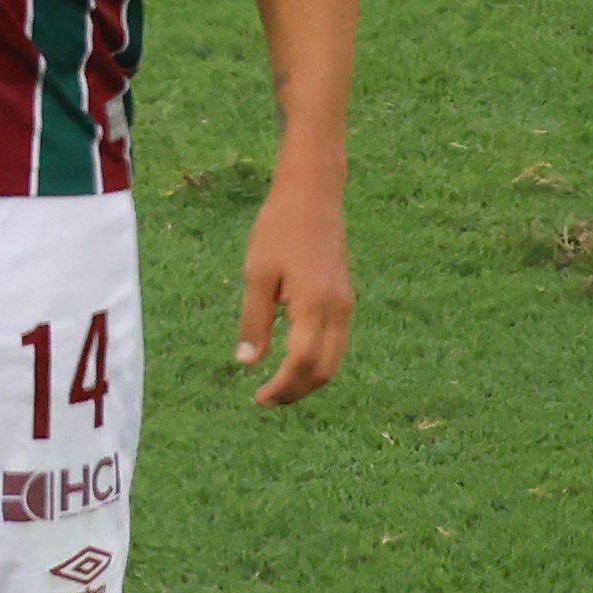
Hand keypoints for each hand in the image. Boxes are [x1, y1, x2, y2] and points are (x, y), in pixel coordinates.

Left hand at [234, 171, 353, 405]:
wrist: (313, 193)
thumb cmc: (279, 228)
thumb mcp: (257, 274)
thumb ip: (254, 321)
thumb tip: (247, 363)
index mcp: (314, 305)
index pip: (301, 364)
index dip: (281, 388)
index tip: (258, 399)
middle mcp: (337, 310)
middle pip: (324, 370)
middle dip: (296, 391)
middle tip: (266, 399)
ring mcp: (345, 304)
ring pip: (334, 359)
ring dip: (308, 379)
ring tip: (278, 385)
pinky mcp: (344, 297)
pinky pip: (336, 342)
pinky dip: (317, 360)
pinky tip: (293, 359)